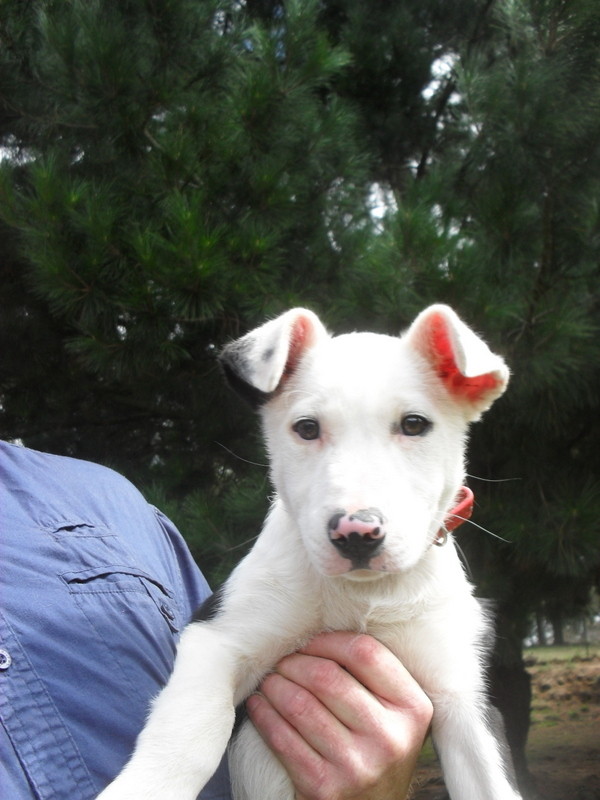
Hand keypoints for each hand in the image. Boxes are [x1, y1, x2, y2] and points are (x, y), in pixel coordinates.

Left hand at [246, 631, 432, 799]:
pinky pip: (283, 738)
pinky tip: (260, 705)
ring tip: (270, 679)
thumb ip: (374, 676)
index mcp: (413, 709)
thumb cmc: (378, 748)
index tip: (311, 641)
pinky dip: (265, 715)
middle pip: (328, 676)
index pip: (365, 652)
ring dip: (276, 685)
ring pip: (300, 704)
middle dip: (295, 662)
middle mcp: (390, 737)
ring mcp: (358, 765)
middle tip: (283, 660)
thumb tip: (320, 629)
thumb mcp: (396, 713)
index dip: (329, 640)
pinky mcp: (325, 787)